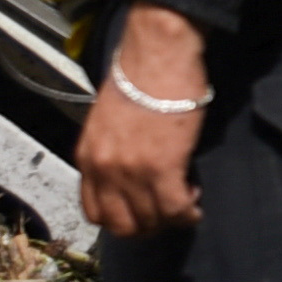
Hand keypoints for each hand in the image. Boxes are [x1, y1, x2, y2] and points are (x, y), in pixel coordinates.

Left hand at [78, 3, 210, 235]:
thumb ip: (111, 151)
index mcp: (87, 156)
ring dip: (170, 219)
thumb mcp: (107, 120)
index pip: (95, 212)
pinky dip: (188, 212)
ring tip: (184, 202)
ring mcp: (131, 171)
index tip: (140, 213)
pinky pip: (176, 208)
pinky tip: (194, 200)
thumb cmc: (138, 76)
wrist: (157, 54)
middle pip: (122, 225)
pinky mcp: (163, 167)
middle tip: (165, 214)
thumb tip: (130, 172)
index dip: (121, 220)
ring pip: (151, 221)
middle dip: (146, 227)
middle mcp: (104, 169)